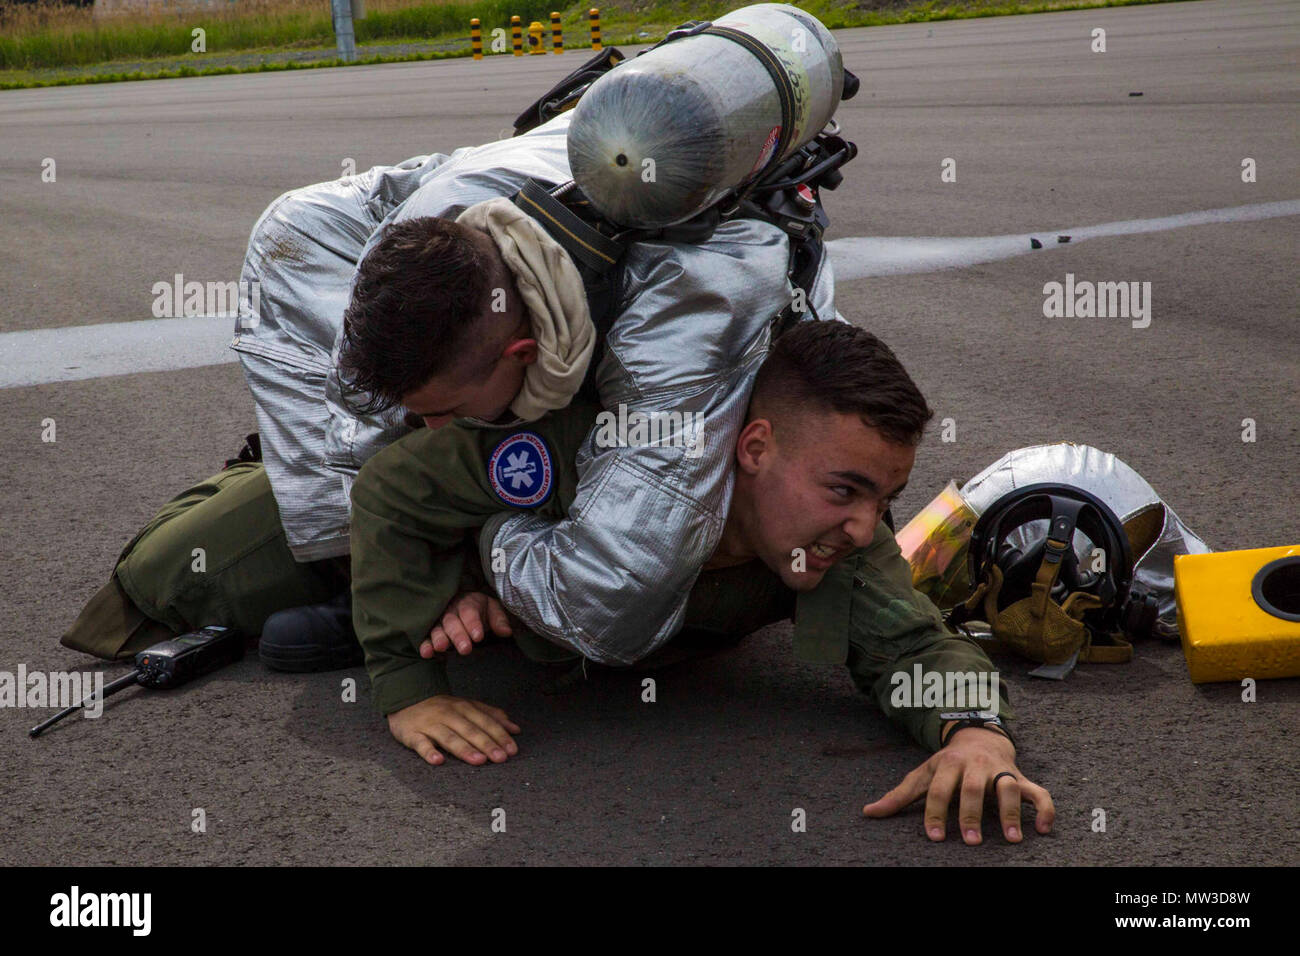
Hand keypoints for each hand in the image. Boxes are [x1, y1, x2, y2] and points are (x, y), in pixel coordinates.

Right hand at [386, 695, 520, 765]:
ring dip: (464, 749)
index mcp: (464, 708)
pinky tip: (438, 761)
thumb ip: (491, 716)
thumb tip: (515, 729)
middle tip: (501, 758)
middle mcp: (449, 715)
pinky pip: (421, 744)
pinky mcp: (412, 734)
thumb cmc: (442, 708)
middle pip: (470, 730)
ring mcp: (430, 725)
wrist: (405, 698)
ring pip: (449, 737)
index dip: (500, 736)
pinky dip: (429, 752)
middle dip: (487, 744)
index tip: (512, 750)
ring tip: (478, 761)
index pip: (485, 722)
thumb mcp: (467, 707)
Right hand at [419, 591, 512, 657]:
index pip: (470, 611)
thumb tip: (506, 632)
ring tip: (442, 647)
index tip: (478, 636)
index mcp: (467, 602)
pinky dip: (425, 645)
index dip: (473, 623)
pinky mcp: (430, 631)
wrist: (463, 605)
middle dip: (458, 635)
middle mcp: (451, 610)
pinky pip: (426, 637)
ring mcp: (439, 621)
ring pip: (437, 629)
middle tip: (465, 649)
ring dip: (439, 638)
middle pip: (452, 621)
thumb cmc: (480, 609)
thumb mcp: (492, 610)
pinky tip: (426, 653)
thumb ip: (499, 620)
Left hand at [862, 727, 1054, 844]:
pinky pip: (1038, 791)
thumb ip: (899, 795)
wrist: (978, 735)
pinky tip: (1044, 829)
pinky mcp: (1021, 777)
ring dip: (1012, 812)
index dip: (936, 812)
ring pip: (1009, 786)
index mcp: (948, 764)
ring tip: (1011, 839)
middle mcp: (976, 766)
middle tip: (971, 842)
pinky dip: (1044, 808)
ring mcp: (1000, 770)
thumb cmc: (947, 764)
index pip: (940, 789)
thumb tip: (868, 813)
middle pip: (974, 788)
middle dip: (972, 814)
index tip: (934, 837)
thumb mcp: (923, 774)